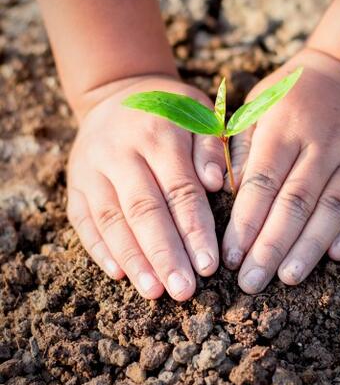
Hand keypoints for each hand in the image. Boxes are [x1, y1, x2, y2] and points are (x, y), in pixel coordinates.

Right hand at [67, 76, 225, 300]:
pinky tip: (119, 273)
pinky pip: (83, 219)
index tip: (209, 266)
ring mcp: (92, 168)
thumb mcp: (199, 113)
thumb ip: (210, 147)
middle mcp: (121, 151)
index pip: (180, 190)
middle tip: (183, 292)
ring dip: (133, 259)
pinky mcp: (76, 182)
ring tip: (154, 292)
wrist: (117, 92)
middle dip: (165, 254)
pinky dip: (100, 248)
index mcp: (159, 134)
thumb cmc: (171, 110)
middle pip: (144, 210)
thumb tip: (218, 183)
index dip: (194, 229)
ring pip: (111, 219)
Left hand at [222, 48, 339, 292]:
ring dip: (309, 247)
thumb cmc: (291, 96)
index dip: (245, 223)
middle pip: (295, 203)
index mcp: (285, 127)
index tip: (230, 257)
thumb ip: (241, 148)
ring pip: (332, 209)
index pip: (262, 183)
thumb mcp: (256, 107)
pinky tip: (335, 256)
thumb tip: (229, 194)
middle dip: (271, 247)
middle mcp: (323, 143)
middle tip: (251, 283)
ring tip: (288, 278)